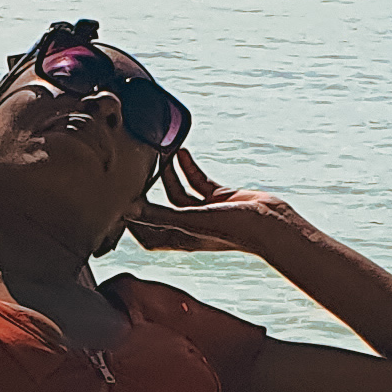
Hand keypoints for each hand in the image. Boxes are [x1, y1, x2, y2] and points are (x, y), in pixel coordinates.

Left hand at [121, 144, 302, 259]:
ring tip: (162, 154)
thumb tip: (129, 211)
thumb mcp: (192, 221)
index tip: (120, 204)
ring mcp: (205, 212)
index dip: (134, 222)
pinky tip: (183, 153)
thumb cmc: (234, 230)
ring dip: (170, 173)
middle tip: (136, 173)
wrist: (272, 224)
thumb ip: (160, 215)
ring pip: (179, 191)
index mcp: (181, 238)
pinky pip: (198, 181)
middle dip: (149, 191)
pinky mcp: (219, 197)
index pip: (149, 234)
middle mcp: (190, 227)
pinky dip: (189, 167)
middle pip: (161, 210)